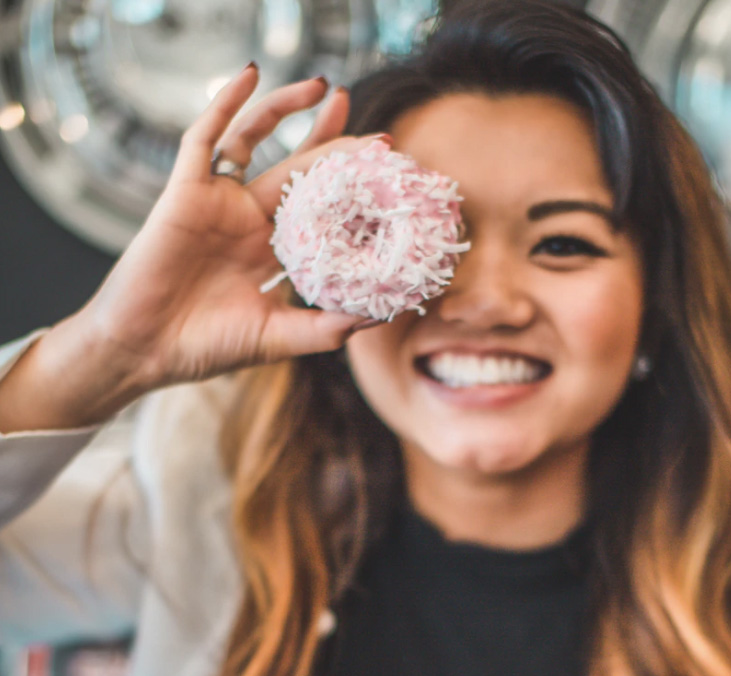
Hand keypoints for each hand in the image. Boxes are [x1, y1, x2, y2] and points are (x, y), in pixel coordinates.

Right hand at [75, 65, 381, 389]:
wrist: (143, 350)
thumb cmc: (206, 347)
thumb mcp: (278, 338)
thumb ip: (326, 328)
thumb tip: (381, 317)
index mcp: (273, 250)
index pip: (321, 209)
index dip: (353, 193)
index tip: (391, 181)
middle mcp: (248, 219)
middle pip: (298, 168)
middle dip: (336, 145)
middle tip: (378, 135)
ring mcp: (217, 200)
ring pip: (256, 141)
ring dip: (288, 110)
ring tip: (327, 88)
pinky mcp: (184, 189)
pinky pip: (204, 137)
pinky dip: (225, 104)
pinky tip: (250, 74)